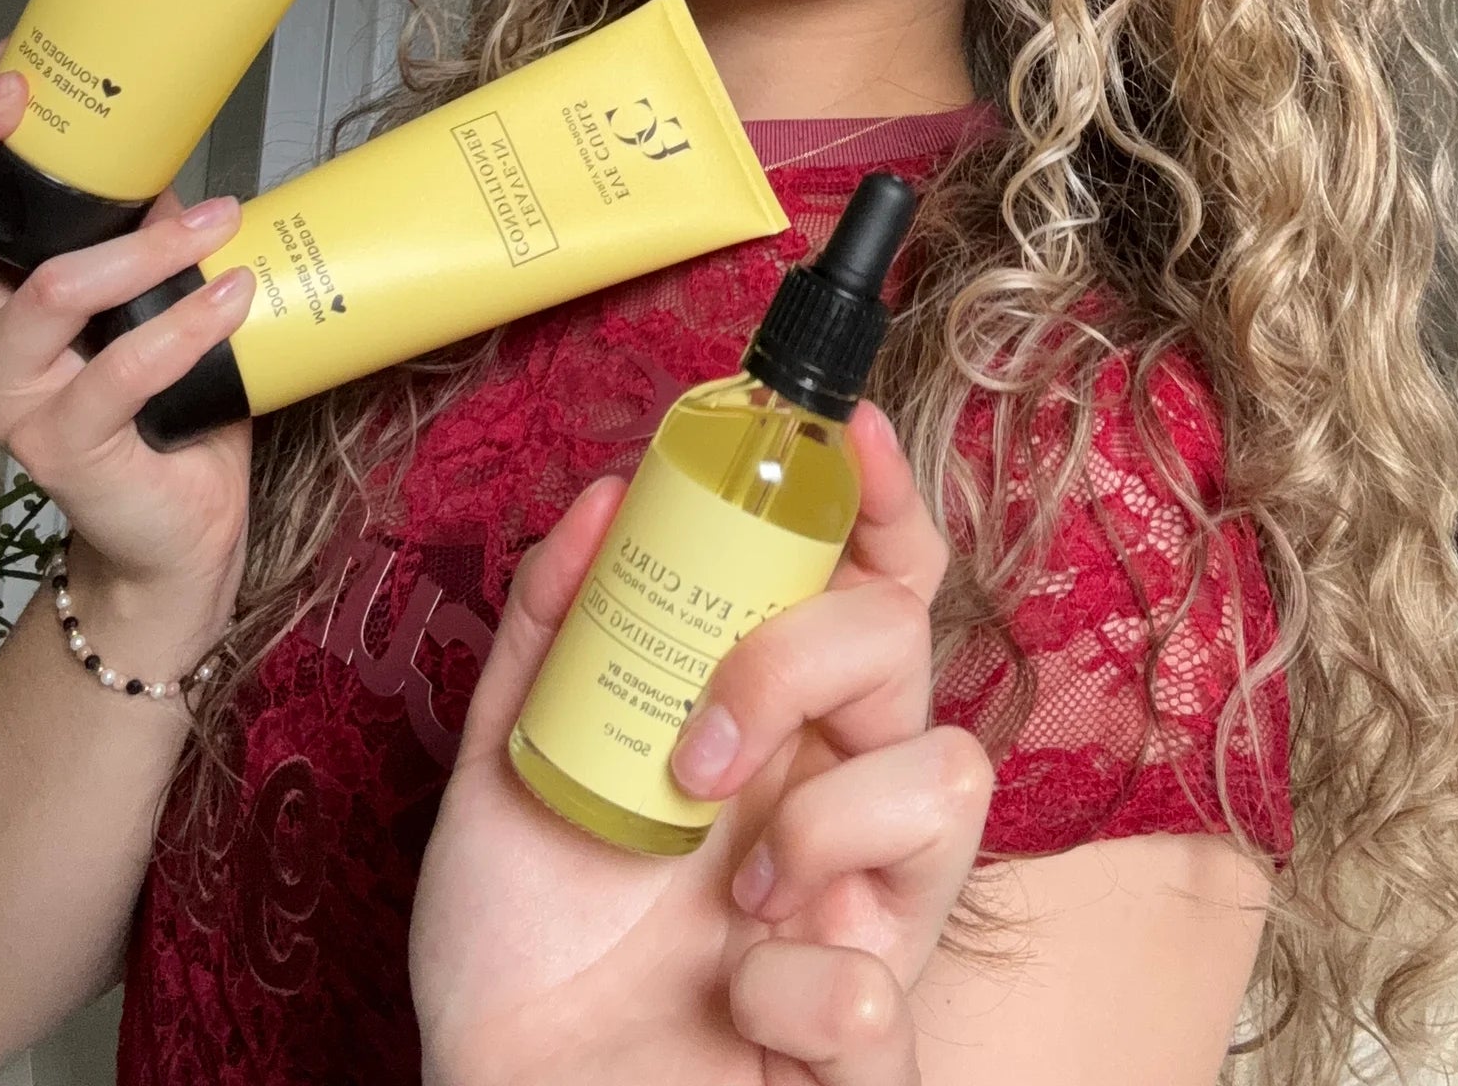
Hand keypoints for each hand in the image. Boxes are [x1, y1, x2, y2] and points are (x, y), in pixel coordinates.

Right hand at [0, 48, 252, 630]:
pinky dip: (188, 323)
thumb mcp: (138, 305)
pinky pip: (123, 370)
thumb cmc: (157, 413)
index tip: (2, 75)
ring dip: (143, 247)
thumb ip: (132, 237)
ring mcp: (7, 407)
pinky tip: (233, 292)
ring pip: (50, 294)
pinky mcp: (62, 451)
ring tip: (216, 221)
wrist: (175, 532)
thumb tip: (160, 161)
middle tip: (37, 105)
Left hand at [410, 403, 991, 1085]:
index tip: (840, 431)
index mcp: (771, 723)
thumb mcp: (506, 772)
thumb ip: (550, 635)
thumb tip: (601, 498)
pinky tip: (734, 1009)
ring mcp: (870, 908)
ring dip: (819, 827)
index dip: (877, 499)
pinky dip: (788, 994)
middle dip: (797, 660)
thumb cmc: (525, 951)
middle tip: (694, 752)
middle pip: (903, 641)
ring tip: (731, 899)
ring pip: (951, 776)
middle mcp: (836, 792)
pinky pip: (883, 979)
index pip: (864, 581)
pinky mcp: (870, 1029)